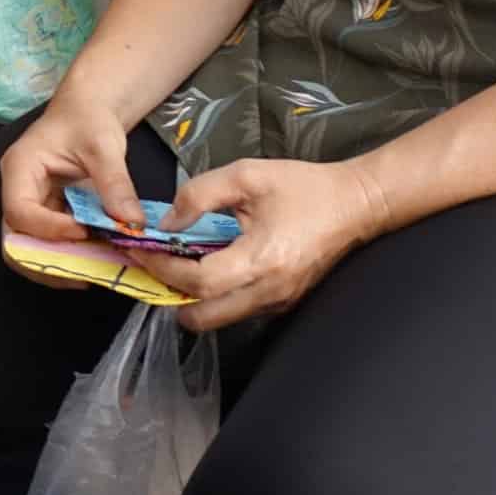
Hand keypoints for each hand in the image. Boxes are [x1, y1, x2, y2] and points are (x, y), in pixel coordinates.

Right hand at [0, 96, 144, 290]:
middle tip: (84, 269)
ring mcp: (33, 205)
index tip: (83, 232)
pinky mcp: (50, 214)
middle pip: (16, 239)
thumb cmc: (88, 119)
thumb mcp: (104, 147)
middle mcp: (19, 191)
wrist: (90, 111)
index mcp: (20, 169)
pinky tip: (99, 257)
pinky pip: (54, 242)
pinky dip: (74, 254)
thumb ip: (115, 185)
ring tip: (95, 267)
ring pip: (33, 247)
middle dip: (48, 259)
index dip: (48, 229)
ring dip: (62, 262)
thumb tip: (131, 224)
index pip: (20, 211)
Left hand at [139, 157, 391, 331]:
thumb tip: (168, 222)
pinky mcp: (281, 302)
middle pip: (202, 317)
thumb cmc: (303, 187)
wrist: (355, 204)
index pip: (198, 282)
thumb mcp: (246, 175)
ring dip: (189, 298)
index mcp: (261, 260)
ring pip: (218, 319)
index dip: (162, 268)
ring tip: (173, 265)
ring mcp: (277, 303)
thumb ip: (199, 195)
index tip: (140, 249)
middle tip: (153, 265)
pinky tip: (203, 266)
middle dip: (169, 294)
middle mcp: (269, 292)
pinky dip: (212, 297)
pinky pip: (236, 310)